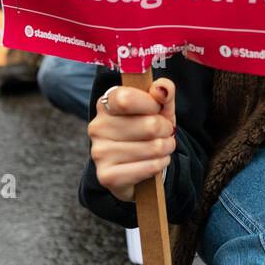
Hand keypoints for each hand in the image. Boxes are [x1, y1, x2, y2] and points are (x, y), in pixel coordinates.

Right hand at [87, 79, 176, 202]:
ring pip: (152, 148)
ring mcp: (99, 152)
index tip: (157, 109)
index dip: (150, 104)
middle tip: (166, 133)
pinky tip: (156, 163)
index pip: (126, 98)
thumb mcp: (158, 108)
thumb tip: (162, 88)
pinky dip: (159, 165)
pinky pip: (147, 168)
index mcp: (106, 104)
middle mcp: (97, 127)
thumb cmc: (147, 132)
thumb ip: (163, 92)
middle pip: (149, 125)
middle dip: (166, 130)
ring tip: (163, 148)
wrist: (136, 167)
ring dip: (166, 148)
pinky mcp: (106, 176)